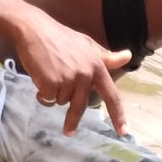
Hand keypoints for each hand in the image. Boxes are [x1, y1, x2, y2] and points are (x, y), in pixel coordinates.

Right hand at [15, 11, 130, 135]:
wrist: (34, 29)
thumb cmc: (59, 37)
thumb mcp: (86, 45)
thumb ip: (105, 57)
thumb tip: (127, 57)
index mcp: (97, 66)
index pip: (111, 95)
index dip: (118, 115)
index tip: (123, 132)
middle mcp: (85, 74)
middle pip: (80, 106)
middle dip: (72, 120)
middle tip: (69, 132)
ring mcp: (68, 79)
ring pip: (61, 102)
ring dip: (53, 94)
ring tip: (48, 74)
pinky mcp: (51, 83)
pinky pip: (47, 99)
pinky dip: (42, 94)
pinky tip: (40, 77)